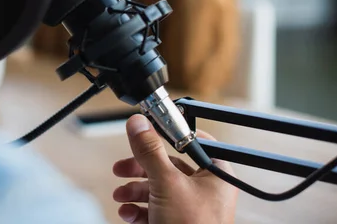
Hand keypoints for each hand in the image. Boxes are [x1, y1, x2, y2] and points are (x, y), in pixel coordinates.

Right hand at [113, 115, 237, 223]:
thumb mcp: (166, 184)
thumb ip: (150, 151)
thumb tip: (139, 123)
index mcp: (216, 173)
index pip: (194, 140)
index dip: (169, 133)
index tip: (147, 129)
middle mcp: (207, 189)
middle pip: (169, 164)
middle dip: (141, 168)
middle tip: (122, 166)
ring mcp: (194, 208)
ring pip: (160, 187)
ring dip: (135, 190)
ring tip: (120, 194)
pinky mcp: (180, 223)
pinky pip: (157, 208)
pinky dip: (140, 209)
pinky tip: (128, 213)